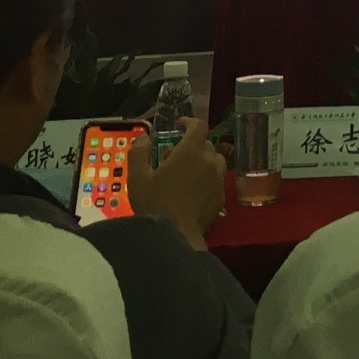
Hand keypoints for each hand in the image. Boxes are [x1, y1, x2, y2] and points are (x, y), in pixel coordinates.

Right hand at [127, 118, 224, 249]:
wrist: (175, 237)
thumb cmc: (154, 204)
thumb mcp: (137, 178)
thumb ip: (139, 152)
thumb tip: (144, 137)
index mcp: (191, 152)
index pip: (198, 126)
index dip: (188, 122)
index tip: (177, 126)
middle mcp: (209, 161)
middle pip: (205, 144)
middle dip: (190, 146)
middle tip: (171, 159)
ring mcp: (218, 180)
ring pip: (213, 161)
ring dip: (201, 161)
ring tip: (183, 175)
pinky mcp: (221, 197)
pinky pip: (215, 180)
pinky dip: (206, 179)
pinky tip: (191, 193)